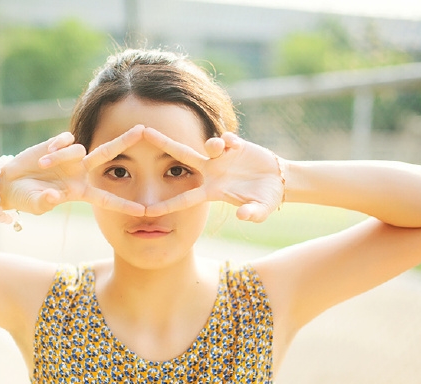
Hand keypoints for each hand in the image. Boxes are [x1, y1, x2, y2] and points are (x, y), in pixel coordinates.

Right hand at [2, 126, 146, 215]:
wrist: (9, 183)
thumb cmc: (25, 198)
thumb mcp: (34, 204)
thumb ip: (44, 203)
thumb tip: (54, 196)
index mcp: (80, 192)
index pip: (106, 199)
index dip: (124, 205)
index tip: (144, 210)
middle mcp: (80, 172)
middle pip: (108, 155)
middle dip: (124, 142)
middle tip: (144, 130)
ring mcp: (70, 157)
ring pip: (79, 148)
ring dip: (61, 156)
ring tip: (42, 165)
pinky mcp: (57, 144)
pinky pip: (66, 139)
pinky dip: (56, 147)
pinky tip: (43, 155)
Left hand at [142, 128, 284, 221]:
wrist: (278, 180)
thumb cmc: (266, 199)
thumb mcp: (262, 209)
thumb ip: (253, 214)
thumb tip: (243, 215)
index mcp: (211, 191)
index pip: (184, 199)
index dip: (166, 205)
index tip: (145, 209)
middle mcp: (211, 172)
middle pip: (180, 157)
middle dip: (162, 143)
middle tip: (142, 130)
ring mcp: (221, 158)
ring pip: (206, 146)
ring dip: (211, 144)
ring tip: (221, 147)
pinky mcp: (235, 146)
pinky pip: (225, 139)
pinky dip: (228, 140)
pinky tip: (235, 144)